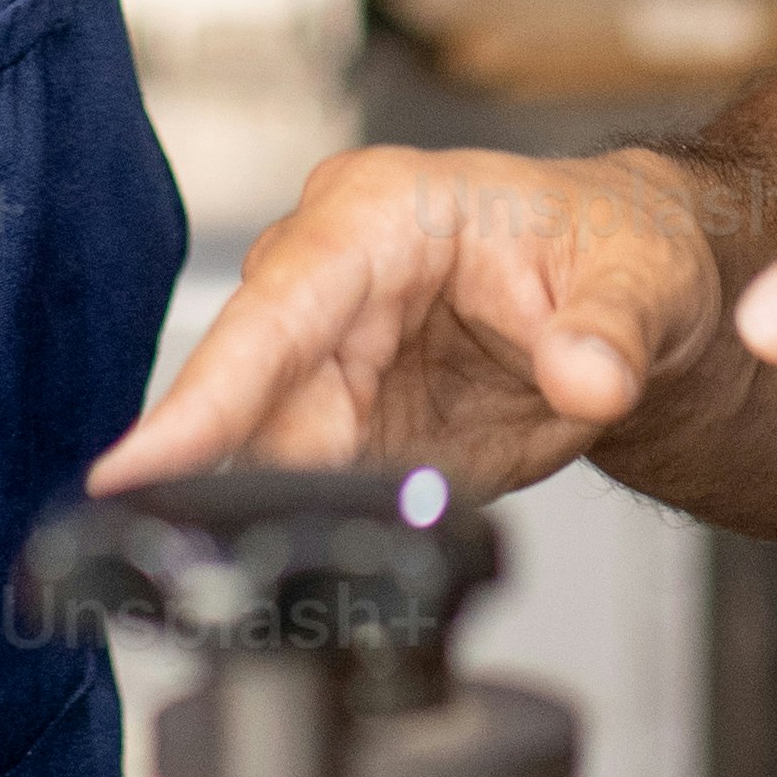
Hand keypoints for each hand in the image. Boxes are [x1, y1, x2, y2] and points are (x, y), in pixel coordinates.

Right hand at [93, 140, 734, 504]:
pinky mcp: (345, 425)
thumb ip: (608, 334)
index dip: (204, 394)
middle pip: (245, 394)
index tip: (134, 469)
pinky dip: (311, 528)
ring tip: (303, 562)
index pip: (275, 306)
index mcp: (380, 214)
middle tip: (216, 560)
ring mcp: (328, 356)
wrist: (635, 296)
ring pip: (262, 452)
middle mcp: (330, 281)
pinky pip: (304, 486)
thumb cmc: (620, 249)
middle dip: (219, 476)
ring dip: (275, 513)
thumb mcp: (642, 281)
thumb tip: (587, 375)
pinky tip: (325, 558)